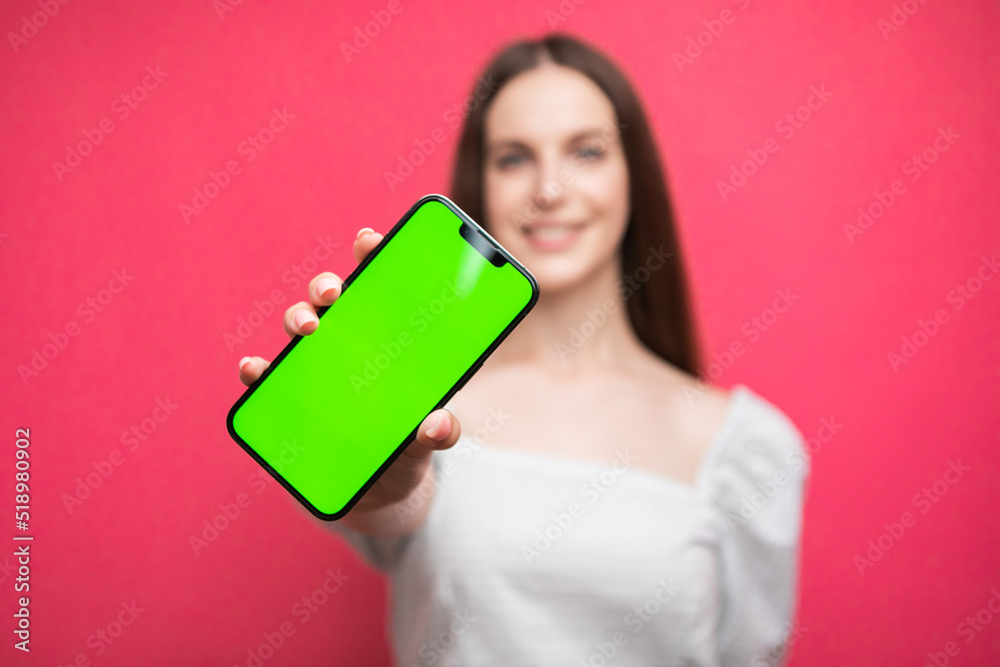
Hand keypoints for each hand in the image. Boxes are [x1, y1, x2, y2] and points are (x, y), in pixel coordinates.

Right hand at [237, 227, 462, 518]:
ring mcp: (315, 369)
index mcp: (388, 339)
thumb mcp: (428, 442)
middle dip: (329, 286)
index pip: (379, 286)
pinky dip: (257, 371)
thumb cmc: (406, 449)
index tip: (369, 241)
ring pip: (299, 327)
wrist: (377, 496)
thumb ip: (439, 432)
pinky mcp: (288, 401)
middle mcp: (348, 344)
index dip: (372, 256)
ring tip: (310, 327)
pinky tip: (256, 369)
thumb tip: (436, 424)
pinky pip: (266, 378)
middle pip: (333, 299)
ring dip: (299, 318)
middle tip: (335, 293)